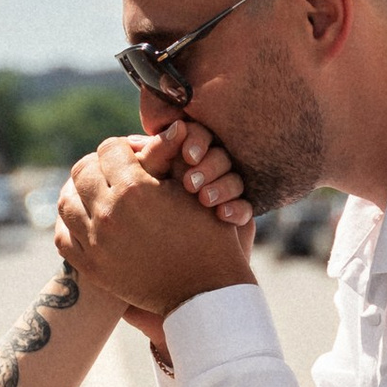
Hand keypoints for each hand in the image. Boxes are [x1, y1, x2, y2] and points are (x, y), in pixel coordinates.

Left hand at [56, 135, 253, 319]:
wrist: (204, 291)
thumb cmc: (207, 236)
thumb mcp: (192, 192)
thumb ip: (172, 157)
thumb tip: (172, 125)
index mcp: (134, 189)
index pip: (108, 149)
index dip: (120, 148)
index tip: (128, 154)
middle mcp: (109, 213)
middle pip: (82, 171)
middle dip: (97, 166)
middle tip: (110, 172)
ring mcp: (96, 242)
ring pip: (66, 203)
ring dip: (78, 192)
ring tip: (94, 193)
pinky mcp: (91, 267)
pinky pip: (63, 237)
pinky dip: (70, 224)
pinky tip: (86, 220)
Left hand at [145, 113, 254, 228]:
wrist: (157, 260)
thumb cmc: (141, 214)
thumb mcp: (145, 180)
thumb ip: (157, 153)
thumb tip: (179, 126)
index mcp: (182, 155)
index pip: (198, 135)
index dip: (197, 141)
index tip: (190, 156)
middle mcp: (205, 171)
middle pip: (220, 156)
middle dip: (209, 167)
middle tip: (191, 184)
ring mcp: (222, 193)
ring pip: (235, 180)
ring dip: (222, 187)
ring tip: (205, 200)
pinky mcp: (234, 216)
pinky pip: (245, 208)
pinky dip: (236, 210)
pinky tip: (222, 215)